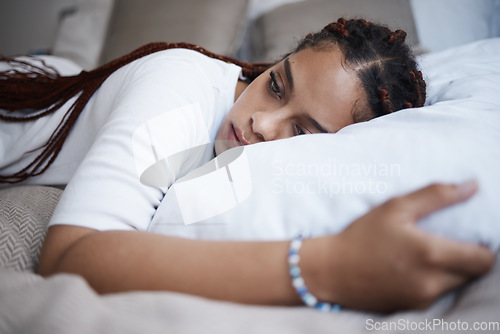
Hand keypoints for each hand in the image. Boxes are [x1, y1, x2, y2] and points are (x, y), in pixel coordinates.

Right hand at [320, 181, 494, 311]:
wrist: (331, 270)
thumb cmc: (362, 235)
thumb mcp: (395, 207)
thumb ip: (436, 195)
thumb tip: (473, 186)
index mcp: (430, 253)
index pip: (484, 260)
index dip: (484, 248)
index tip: (472, 238)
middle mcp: (431, 281)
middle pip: (473, 274)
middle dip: (468, 259)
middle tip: (450, 244)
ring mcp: (422, 299)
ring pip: (455, 285)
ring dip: (451, 272)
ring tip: (428, 256)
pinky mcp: (412, 308)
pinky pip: (436, 295)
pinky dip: (433, 282)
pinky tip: (412, 269)